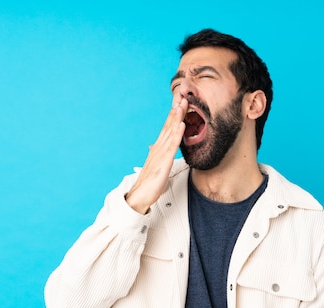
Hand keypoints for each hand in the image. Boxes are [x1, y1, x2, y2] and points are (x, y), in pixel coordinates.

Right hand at [125, 97, 186, 213]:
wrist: (140, 195)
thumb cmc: (148, 182)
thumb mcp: (154, 165)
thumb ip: (156, 154)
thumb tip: (154, 146)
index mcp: (157, 148)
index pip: (166, 128)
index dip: (173, 116)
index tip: (179, 104)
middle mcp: (158, 148)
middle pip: (168, 126)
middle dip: (176, 112)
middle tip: (182, 97)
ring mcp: (160, 154)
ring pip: (170, 132)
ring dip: (177, 118)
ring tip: (183, 105)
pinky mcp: (163, 162)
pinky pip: (172, 146)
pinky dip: (177, 134)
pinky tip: (182, 125)